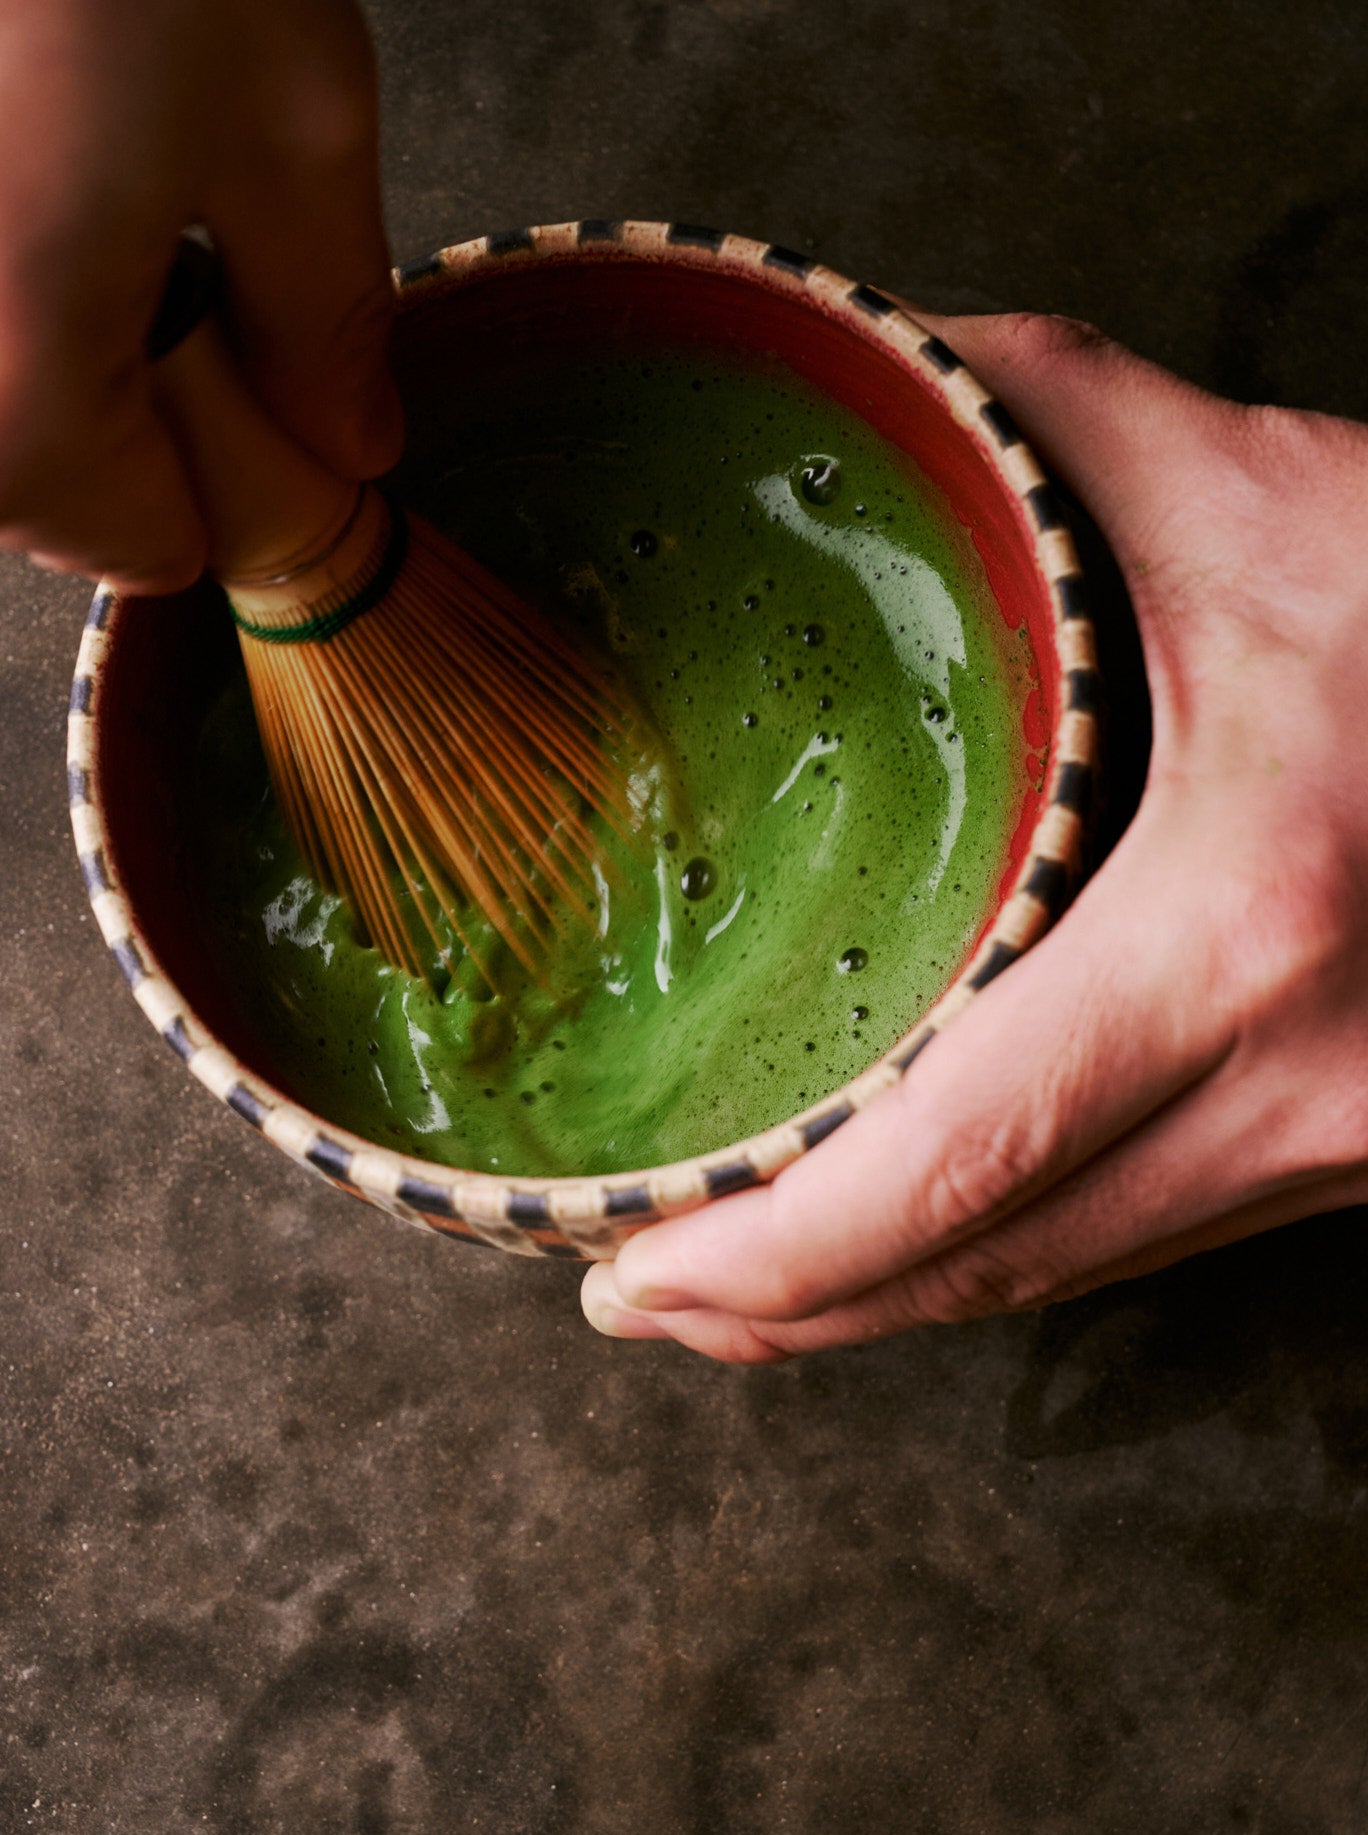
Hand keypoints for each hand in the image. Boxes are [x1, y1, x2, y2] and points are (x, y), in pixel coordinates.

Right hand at [0, 0, 399, 591]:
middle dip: (123, 427)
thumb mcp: (295, 125)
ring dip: (48, 353)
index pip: (126, 541)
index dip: (218, 496)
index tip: (267, 430)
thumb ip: (325, 319)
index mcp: (19, 374)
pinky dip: (14, 278)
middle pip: (26, 481)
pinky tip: (49, 176)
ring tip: (108, 216)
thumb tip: (349, 438)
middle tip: (187, 308)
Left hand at [582, 313, 1367, 1361]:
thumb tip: (855, 376)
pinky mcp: (1362, 1147)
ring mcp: (1348, 1143)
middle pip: (995, 1268)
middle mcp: (1303, 1080)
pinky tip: (928, 1231)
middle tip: (645, 1297)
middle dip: (797, 1315)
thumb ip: (1031, 423)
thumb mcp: (1259, 494)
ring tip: (747, 1289)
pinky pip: (1151, 1239)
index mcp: (1244, 927)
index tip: (642, 1274)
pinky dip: (1016, 1256)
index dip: (781, 1261)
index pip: (959, 1165)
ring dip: (896, 1303)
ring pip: (1073, 1278)